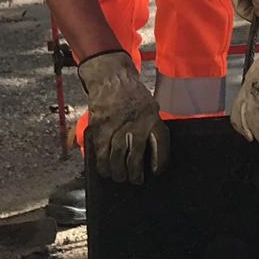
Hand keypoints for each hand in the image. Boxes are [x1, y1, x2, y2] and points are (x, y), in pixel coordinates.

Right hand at [77, 52, 168, 183]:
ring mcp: (115, 125)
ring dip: (116, 170)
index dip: (159, 161)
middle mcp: (135, 123)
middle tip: (133, 180)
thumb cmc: (133, 94)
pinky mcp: (99, 126)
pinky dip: (100, 162)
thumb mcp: (150, 107)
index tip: (156, 171)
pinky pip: (99, 149)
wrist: (111, 78)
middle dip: (133, 172)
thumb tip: (154, 151)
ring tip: (118, 177)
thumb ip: (152, 127)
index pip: (159, 143)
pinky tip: (103, 169)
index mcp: (152, 118)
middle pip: (134, 156)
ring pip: (115, 156)